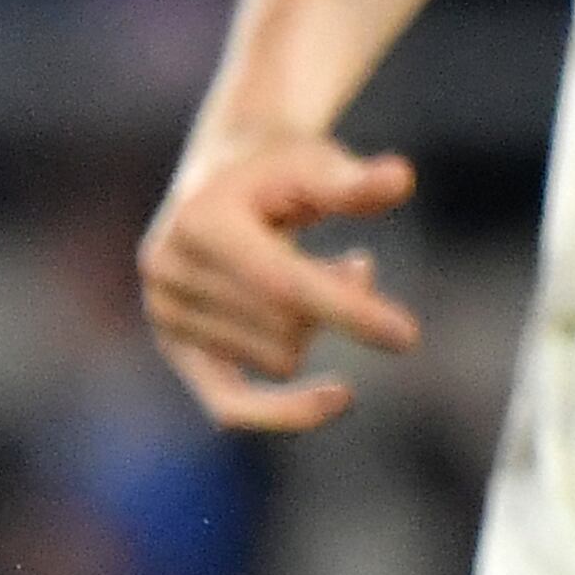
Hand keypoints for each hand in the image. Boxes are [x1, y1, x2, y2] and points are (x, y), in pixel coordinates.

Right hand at [138, 132, 424, 432]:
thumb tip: (399, 180)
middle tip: (349, 262)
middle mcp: (170, 271)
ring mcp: (167, 314)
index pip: (283, 286)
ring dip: (314, 328)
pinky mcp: (177, 348)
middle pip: (288, 328)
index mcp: (201, 223)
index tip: (406, 336)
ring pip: (279, 360)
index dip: (348, 310)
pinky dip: (283, 411)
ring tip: (309, 278)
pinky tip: (339, 398)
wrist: (225, 181)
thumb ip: (355, 182)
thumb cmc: (281, 172)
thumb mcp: (317, 164)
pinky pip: (230, 405)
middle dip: (337, 301)